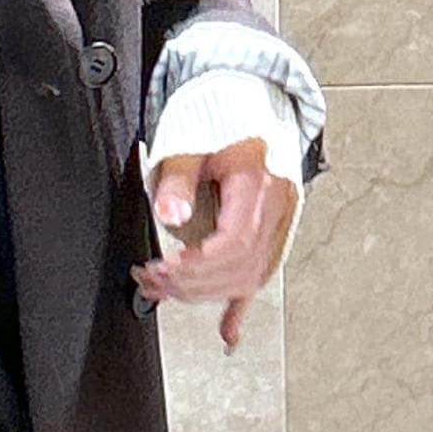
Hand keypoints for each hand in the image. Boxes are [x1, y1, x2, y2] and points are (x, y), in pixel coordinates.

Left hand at [130, 135, 297, 353]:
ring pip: (250, 275)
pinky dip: (241, 305)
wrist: (243, 98)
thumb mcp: (187, 140)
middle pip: (241, 264)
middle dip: (193, 282)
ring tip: (165, 293)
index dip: (199, 263)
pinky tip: (228, 333)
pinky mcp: (273, 229)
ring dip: (206, 293)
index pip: (235, 240)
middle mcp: (278, 204)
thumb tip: (169, 217)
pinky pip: (259, 274)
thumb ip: (176, 180)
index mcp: (259, 181)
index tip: (165, 267)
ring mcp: (280, 219)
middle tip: (152, 281)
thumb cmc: (216, 114)